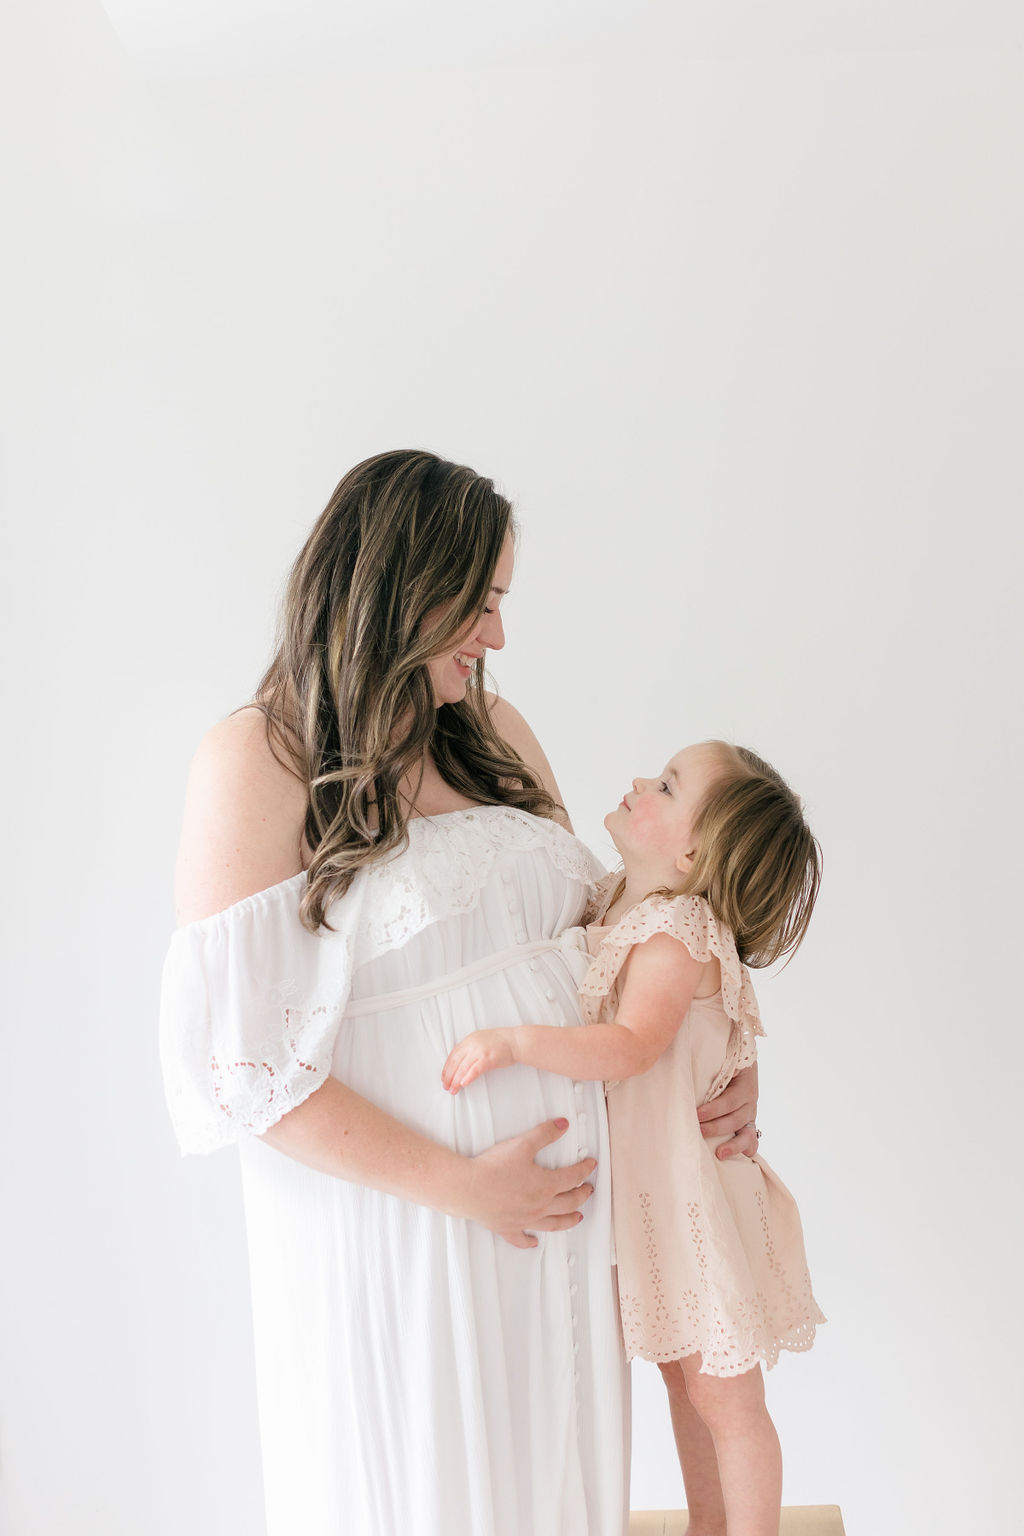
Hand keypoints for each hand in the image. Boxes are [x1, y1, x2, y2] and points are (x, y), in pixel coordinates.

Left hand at [442, 1029, 516, 1092]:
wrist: (517, 1041)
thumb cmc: (501, 1042)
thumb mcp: (481, 1040)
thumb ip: (470, 1048)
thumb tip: (459, 1063)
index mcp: (469, 1039)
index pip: (453, 1055)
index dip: (446, 1068)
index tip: (443, 1077)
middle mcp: (472, 1044)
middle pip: (455, 1062)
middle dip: (449, 1076)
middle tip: (446, 1086)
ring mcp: (480, 1051)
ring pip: (463, 1068)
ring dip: (456, 1081)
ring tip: (453, 1090)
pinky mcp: (488, 1059)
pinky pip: (475, 1070)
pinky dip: (468, 1077)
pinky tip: (463, 1084)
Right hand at [461, 1118, 597, 1249]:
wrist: (469, 1188)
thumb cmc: (494, 1168)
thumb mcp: (522, 1144)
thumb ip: (545, 1134)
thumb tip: (564, 1125)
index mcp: (546, 1185)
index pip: (573, 1177)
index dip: (585, 1170)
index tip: (591, 1165)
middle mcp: (540, 1206)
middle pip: (568, 1203)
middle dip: (582, 1195)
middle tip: (589, 1190)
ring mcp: (525, 1220)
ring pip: (553, 1223)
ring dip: (568, 1220)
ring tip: (577, 1217)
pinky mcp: (508, 1228)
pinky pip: (522, 1239)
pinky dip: (530, 1241)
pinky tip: (534, 1242)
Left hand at [696, 1063, 759, 1159]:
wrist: (744, 1061)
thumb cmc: (727, 1061)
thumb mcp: (722, 1061)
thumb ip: (709, 1068)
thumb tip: (684, 1069)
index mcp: (744, 1085)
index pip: (729, 1101)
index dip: (714, 1110)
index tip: (697, 1114)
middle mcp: (750, 1102)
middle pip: (735, 1119)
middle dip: (716, 1128)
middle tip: (699, 1131)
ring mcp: (751, 1114)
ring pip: (747, 1134)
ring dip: (732, 1145)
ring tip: (719, 1154)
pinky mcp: (749, 1124)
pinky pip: (752, 1140)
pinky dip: (747, 1150)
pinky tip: (740, 1159)